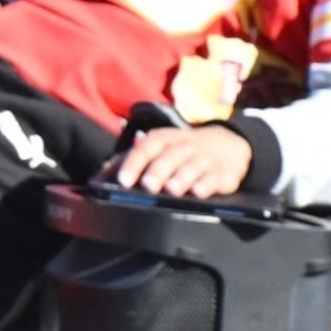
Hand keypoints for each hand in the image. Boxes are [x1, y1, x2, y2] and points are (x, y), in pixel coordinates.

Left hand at [113, 122, 253, 198]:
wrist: (228, 145)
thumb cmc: (184, 151)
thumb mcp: (161, 148)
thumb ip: (133, 160)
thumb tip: (102, 176)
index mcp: (165, 139)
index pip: (147, 146)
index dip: (134, 162)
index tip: (124, 179)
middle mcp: (185, 146)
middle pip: (170, 156)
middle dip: (158, 171)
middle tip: (149, 185)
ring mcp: (205, 159)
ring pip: (192, 166)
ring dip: (182, 178)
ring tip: (172, 190)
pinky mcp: (223, 172)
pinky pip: (215, 177)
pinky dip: (208, 184)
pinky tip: (200, 192)